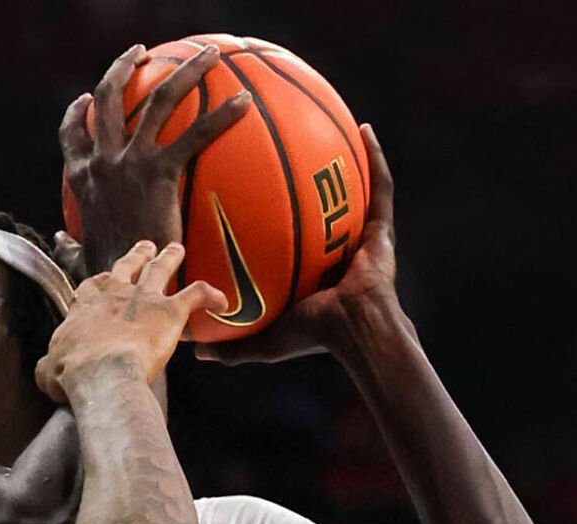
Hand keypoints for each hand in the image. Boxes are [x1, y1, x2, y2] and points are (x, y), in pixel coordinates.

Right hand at [35, 240, 225, 403]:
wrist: (101, 372)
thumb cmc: (72, 373)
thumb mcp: (48, 369)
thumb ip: (49, 364)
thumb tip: (47, 369)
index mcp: (86, 306)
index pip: (94, 285)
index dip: (102, 282)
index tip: (106, 279)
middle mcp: (116, 294)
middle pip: (127, 266)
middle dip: (137, 255)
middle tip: (145, 247)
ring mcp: (144, 299)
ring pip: (161, 269)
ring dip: (170, 258)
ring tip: (178, 249)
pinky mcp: (171, 311)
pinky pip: (197, 294)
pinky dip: (212, 295)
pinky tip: (223, 300)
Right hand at [60, 42, 251, 275]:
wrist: (122, 288)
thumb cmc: (106, 280)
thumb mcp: (81, 261)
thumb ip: (70, 248)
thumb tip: (60, 240)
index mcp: (83, 181)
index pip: (72, 136)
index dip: (77, 114)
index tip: (85, 98)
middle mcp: (103, 161)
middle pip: (108, 98)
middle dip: (122, 68)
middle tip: (139, 53)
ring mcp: (130, 162)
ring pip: (156, 98)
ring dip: (184, 70)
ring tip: (207, 55)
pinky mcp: (159, 171)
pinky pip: (196, 134)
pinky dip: (223, 115)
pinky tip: (246, 101)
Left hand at [195, 124, 399, 365]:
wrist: (357, 332)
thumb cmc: (312, 336)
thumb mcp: (261, 336)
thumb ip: (230, 343)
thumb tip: (194, 351)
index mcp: (310, 266)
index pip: (289, 232)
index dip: (274, 211)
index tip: (249, 188)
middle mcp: (336, 244)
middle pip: (318, 200)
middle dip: (306, 173)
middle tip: (281, 143)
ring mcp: (361, 234)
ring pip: (352, 185)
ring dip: (342, 154)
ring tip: (327, 118)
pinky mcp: (381, 227)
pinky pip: (380, 185)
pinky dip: (375, 157)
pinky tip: (364, 130)